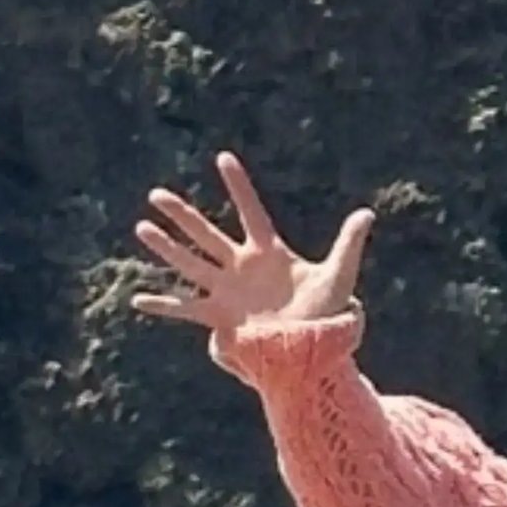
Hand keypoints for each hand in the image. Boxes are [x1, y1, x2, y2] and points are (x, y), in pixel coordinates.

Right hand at [129, 151, 374, 339]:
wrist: (313, 349)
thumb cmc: (327, 312)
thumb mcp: (338, 275)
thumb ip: (348, 243)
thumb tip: (367, 212)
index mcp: (268, 251)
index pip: (250, 211)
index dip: (238, 186)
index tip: (223, 157)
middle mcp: (241, 266)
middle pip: (206, 233)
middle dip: (181, 215)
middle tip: (156, 194)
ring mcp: (227, 290)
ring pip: (190, 263)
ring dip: (166, 247)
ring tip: (142, 228)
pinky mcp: (220, 317)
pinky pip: (185, 309)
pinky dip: (163, 307)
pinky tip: (138, 300)